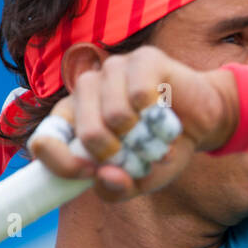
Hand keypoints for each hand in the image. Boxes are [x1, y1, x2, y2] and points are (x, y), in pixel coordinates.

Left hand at [30, 44, 239, 202]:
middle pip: (86, 131)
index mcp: (74, 117)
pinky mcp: (142, 59)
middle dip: (116, 155)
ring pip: (114, 114)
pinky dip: (157, 116)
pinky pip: (140, 93)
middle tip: (136, 156)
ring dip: (142, 137)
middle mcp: (87, 89)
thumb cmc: (161, 146)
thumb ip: (115, 188)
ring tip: (155, 137)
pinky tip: (166, 116)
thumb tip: (103, 177)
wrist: (204, 122)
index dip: (63, 163)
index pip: (44, 140)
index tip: (91, 174)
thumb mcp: (139, 179)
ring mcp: (113, 69)